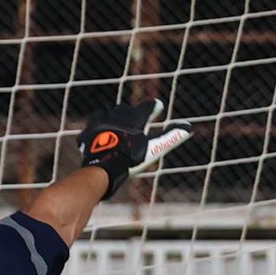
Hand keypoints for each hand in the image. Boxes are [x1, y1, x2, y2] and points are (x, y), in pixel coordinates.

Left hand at [76, 97, 192, 195]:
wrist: (102, 167)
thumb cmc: (131, 158)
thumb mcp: (154, 149)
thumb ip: (171, 137)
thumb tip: (189, 127)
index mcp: (134, 118)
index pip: (148, 107)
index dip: (153, 107)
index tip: (157, 106)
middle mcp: (116, 115)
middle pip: (124, 109)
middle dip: (129, 113)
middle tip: (133, 118)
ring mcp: (99, 123)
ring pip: (104, 113)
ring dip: (109, 116)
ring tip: (112, 123)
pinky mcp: (87, 133)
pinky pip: (90, 128)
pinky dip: (94, 131)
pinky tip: (95, 136)